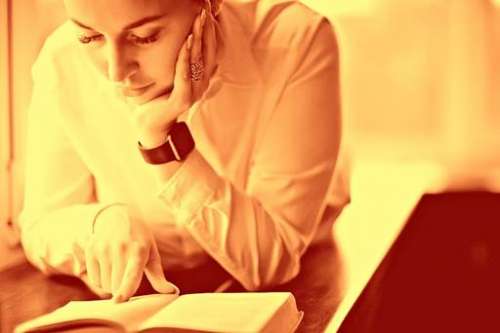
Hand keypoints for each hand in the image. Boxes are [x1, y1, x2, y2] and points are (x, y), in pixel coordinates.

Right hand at [84, 205, 175, 301]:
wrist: (119, 216)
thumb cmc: (139, 239)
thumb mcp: (151, 253)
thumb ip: (158, 276)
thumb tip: (172, 292)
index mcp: (139, 251)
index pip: (132, 274)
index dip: (126, 288)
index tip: (119, 299)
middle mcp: (120, 249)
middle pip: (116, 286)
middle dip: (122, 288)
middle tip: (127, 275)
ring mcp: (104, 248)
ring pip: (105, 285)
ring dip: (111, 284)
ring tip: (117, 269)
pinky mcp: (91, 249)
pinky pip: (94, 279)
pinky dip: (101, 279)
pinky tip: (107, 266)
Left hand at [133, 6, 217, 147]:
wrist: (151, 124)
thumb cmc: (159, 97)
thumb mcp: (171, 74)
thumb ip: (180, 60)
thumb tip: (180, 37)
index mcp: (201, 77)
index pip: (209, 48)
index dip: (209, 29)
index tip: (207, 10)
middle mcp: (202, 83)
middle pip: (208, 51)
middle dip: (206, 28)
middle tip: (206, 8)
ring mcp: (194, 92)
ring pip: (199, 60)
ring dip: (199, 38)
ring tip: (199, 19)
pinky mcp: (183, 99)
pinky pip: (185, 74)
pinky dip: (186, 58)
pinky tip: (187, 42)